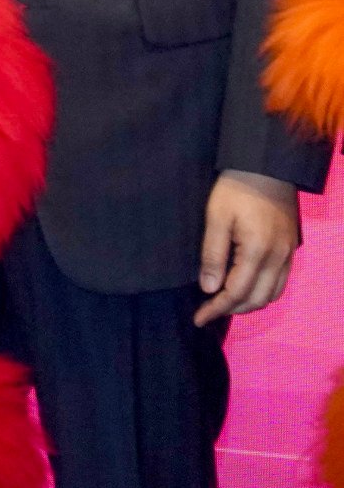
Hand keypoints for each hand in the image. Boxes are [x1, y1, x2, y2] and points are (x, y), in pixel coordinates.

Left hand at [198, 170, 300, 323]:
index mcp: (257, 252)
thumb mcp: (216, 218)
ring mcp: (287, 255)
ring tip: (223, 304)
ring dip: (248, 304)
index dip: (216, 309)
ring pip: (271, 294)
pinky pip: (280, 282)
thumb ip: (212, 255)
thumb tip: (208, 288)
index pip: (236, 293)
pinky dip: (263, 292)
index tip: (198, 319)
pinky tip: (246, 289)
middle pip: (256, 299)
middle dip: (231, 310)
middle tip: (207, 312)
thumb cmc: (236, 189)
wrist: (267, 168)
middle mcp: (277, 259)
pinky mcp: (290, 249)